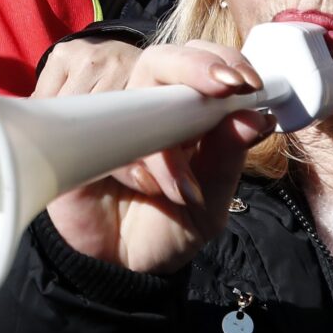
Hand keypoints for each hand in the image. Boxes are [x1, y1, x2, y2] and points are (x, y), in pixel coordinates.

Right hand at [43, 41, 273, 275]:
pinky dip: (130, 160)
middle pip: (159, 62)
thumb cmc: (167, 230)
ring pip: (131, 98)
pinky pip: (100, 134)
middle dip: (195, 69)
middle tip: (226, 88)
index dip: (220, 60)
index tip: (247, 82)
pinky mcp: (78, 146)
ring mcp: (109, 125)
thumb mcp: (211, 203)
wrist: (120, 272)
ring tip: (183, 188)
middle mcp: (145, 112)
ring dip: (166, 138)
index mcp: (183, 116)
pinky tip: (146, 186)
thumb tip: (255, 116)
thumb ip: (227, 158)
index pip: (198, 63)